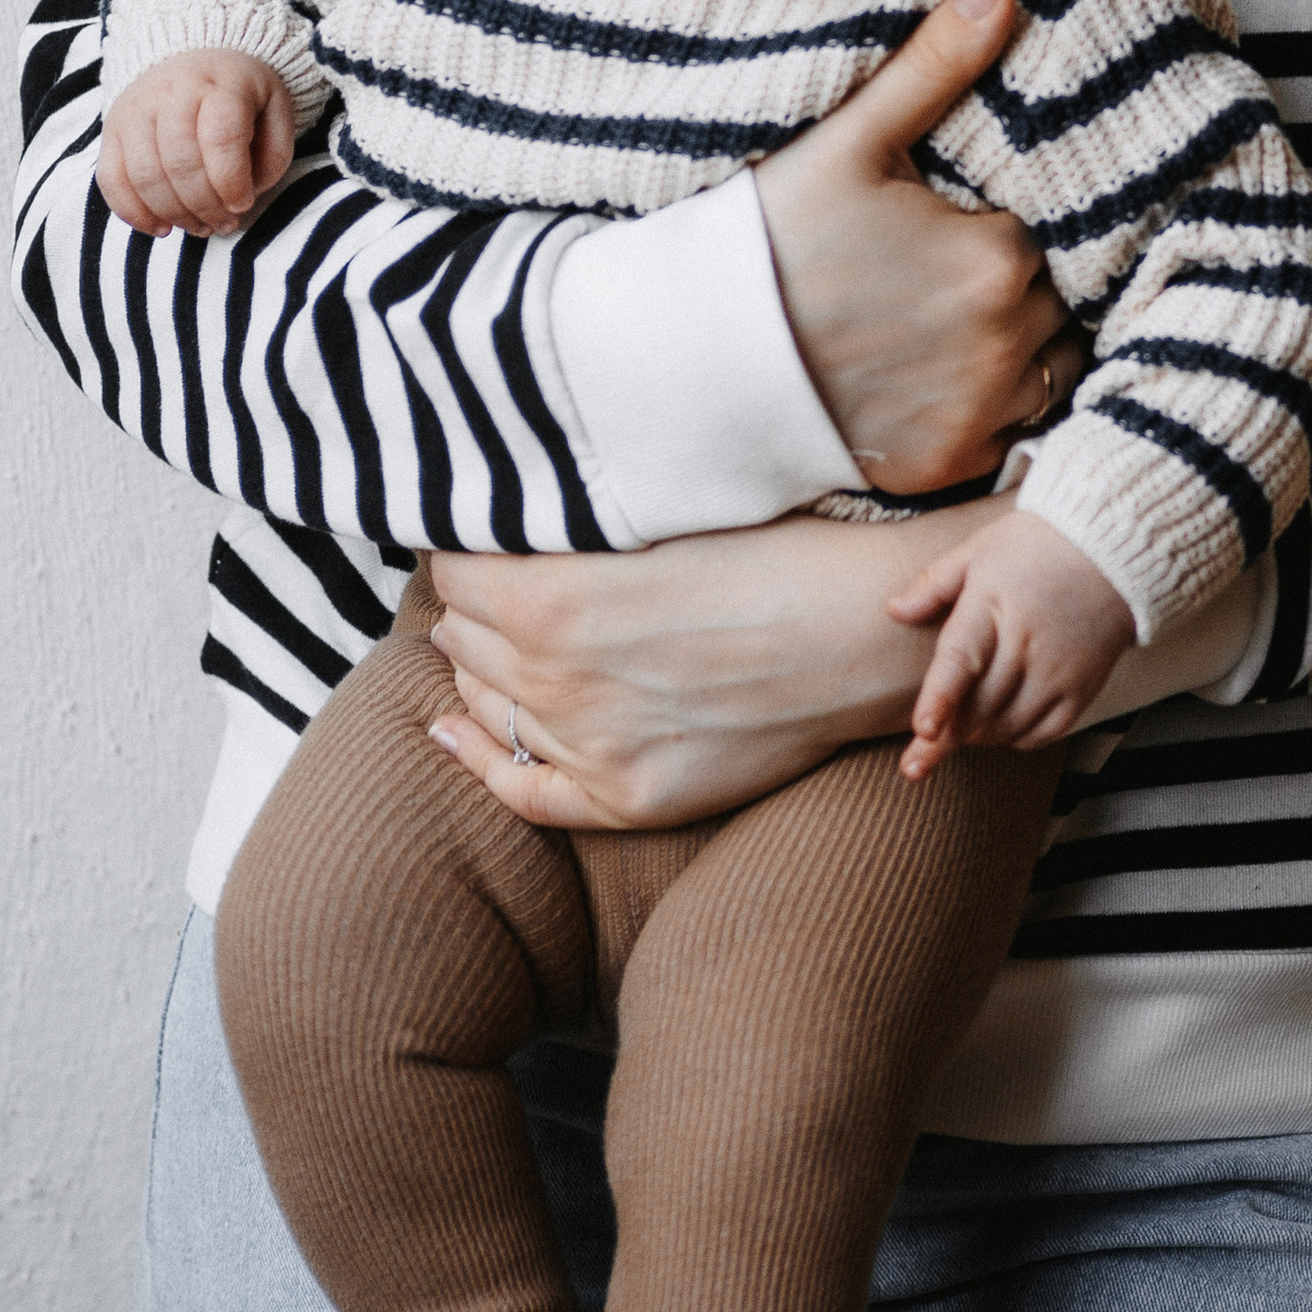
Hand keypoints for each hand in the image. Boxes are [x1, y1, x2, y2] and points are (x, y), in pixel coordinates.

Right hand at [99, 49, 297, 236]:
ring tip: (200, 226)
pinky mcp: (113, 129)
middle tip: (224, 224)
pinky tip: (161, 227)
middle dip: (205, 206)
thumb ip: (273, 154)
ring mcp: (136, 109)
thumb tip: (245, 195)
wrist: (193, 55)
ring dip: (174, 214)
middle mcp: (172, 92)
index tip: (243, 204)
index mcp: (221, 83)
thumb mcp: (275, 110)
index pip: (220, 138)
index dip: (231, 182)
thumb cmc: (240, 93)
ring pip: (144, 175)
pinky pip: (111, 179)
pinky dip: (133, 212)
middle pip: (180, 162)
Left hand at [421, 503, 1008, 831]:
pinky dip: (477, 760)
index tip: (481, 533)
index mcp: (550, 598)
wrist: (860, 633)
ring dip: (479, 668)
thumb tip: (503, 520)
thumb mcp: (654, 514)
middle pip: (462, 638)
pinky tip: (451, 733)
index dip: (463, 547)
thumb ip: (569, 529)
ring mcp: (590, 746)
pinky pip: (522, 788)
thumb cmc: (774, 551)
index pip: (454, 571)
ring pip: (486, 705)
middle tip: (494, 584)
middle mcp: (554, 679)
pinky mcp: (629, 796)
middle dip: (470, 607)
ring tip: (490, 640)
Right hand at [753, 0, 1080, 491]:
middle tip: (945, 273)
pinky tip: (930, 382)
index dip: (1005, 223)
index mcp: (999, 256)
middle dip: (1018, 286)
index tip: (958, 221)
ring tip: (947, 327)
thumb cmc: (770, 240)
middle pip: (1056, 301)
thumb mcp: (850, 141)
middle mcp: (1009, 344)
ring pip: (1048, 371)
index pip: (1051, 230)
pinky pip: (1009, 435)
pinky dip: (985, 412)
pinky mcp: (949, 467)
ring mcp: (981, 414)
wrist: (696, 362)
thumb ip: (935, 64)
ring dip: (1017, 350)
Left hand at [887, 510, 1132, 773]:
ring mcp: (1058, 671)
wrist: (1110, 551)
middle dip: (944, 739)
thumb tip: (894, 610)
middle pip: (979, 707)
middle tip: (916, 762)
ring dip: (977, 736)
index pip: (962, 659)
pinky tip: (1003, 725)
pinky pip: (1044, 734)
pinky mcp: (1082, 689)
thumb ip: (934, 584)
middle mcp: (1026, 644)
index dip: (941, 698)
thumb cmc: (1036, 547)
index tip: (923, 730)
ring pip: (1008, 727)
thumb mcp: (979, 551)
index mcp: (991, 607)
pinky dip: (1016, 738)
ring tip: (961, 728)